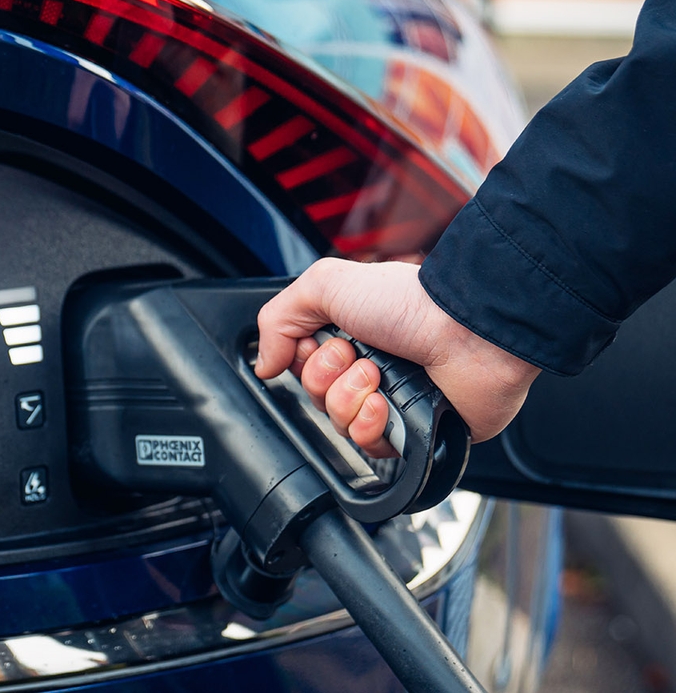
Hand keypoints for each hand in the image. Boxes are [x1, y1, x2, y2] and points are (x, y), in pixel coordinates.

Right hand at [254, 258, 540, 455]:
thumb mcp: (326, 284)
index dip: (304, 360)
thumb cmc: (411, 303)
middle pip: (316, 398)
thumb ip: (277, 319)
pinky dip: (371, 427)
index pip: (301, 367)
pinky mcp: (413, 434)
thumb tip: (263, 365)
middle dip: (328, 379)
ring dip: (350, 401)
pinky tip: (386, 406)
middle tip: (359, 355)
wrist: (469, 332)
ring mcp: (391, 402)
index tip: (322, 342)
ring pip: (338, 425)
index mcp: (350, 335)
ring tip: (379, 378)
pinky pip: (370, 448)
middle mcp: (369, 368)